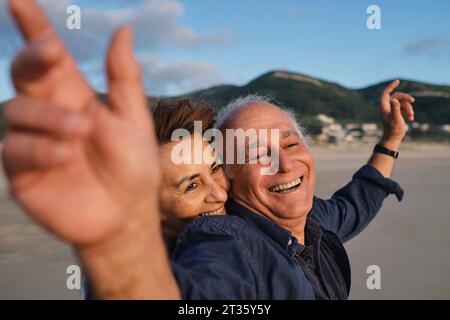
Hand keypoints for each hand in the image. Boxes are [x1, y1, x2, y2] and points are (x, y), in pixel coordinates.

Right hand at [2, 0, 160, 246]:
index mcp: (75, 95)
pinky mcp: (23, 170)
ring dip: (47, 116)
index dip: (33, 27)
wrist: (127, 213)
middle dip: (31, 58)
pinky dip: (39, 149)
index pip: (49, 56)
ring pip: (16, 110)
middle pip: (23, 74)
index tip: (18, 0)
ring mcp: (33, 140)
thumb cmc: (132, 164)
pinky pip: (15, 150)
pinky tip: (66, 156)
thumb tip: (124, 29)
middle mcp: (49, 112)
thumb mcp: (134, 119)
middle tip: (51, 53)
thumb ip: (124, 78)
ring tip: (80, 131)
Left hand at [379, 80, 414, 148]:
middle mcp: (387, 108)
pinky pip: (404, 108)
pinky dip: (409, 112)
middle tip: (413, 101)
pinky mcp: (397, 114)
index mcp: (384, 107)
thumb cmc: (393, 130)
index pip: (385, 94)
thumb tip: (394, 99)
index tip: (397, 81)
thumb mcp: (396, 119)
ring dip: (409, 108)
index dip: (390, 86)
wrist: (393, 138)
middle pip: (396, 96)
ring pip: (402, 103)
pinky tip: (411, 119)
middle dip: (405, 98)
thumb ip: (395, 109)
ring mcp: (392, 111)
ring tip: (412, 116)